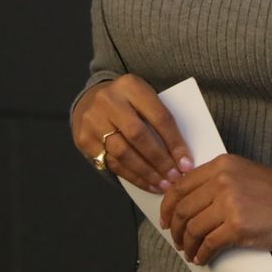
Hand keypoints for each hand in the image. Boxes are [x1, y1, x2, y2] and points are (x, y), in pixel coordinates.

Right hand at [70, 75, 191, 193]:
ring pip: (123, 153)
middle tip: (175, 178)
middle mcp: (108, 100)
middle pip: (139, 135)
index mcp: (131, 85)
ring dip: (146, 173)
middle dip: (160, 160)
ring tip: (163, 185)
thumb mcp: (144, 98)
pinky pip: (112, 163)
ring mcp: (93, 120)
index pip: (158, 116)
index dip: (174, 142)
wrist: (90, 100)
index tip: (187, 163)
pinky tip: (147, 184)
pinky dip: (133, 177)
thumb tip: (182, 156)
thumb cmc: (128, 103)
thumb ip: (159, 119)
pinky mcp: (84, 139)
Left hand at [158, 155, 271, 265]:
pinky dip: (202, 255)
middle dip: (175, 229)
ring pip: (192, 228)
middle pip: (183, 209)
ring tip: (190, 253)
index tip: (164, 220)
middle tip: (177, 241)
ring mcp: (229, 204)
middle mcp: (222, 180)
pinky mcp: (237, 227)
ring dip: (187, 245)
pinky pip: (208, 244)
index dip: (167, 206)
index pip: (181, 185)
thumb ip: (219, 182)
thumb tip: (190, 205)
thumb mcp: (246, 175)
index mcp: (222, 165)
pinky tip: (203, 259)